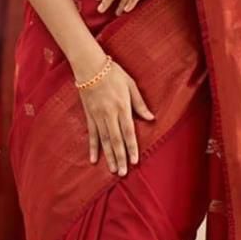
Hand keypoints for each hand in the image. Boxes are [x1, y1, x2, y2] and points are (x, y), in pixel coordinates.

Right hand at [77, 59, 154, 174]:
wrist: (90, 66)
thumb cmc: (113, 73)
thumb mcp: (131, 85)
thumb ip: (139, 103)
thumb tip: (151, 118)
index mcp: (122, 107)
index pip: (128, 131)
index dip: (132, 147)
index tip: (135, 161)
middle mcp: (109, 114)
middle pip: (116, 140)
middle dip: (120, 157)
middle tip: (123, 173)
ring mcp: (98, 116)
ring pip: (104, 140)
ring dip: (109, 156)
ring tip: (113, 170)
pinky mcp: (89, 115)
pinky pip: (92, 134)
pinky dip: (93, 147)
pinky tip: (94, 159)